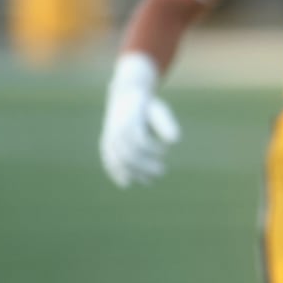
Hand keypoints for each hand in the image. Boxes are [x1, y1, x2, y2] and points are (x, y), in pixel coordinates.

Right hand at [99, 54, 180, 188]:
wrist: (125, 98)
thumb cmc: (148, 107)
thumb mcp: (159, 111)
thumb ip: (166, 124)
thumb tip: (175, 141)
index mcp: (130, 122)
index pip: (140, 142)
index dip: (153, 150)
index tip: (165, 151)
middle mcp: (116, 131)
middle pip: (129, 155)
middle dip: (145, 166)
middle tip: (161, 172)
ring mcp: (109, 139)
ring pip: (119, 161)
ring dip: (134, 173)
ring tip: (149, 181)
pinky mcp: (107, 145)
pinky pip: (109, 161)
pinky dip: (116, 173)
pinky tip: (126, 184)